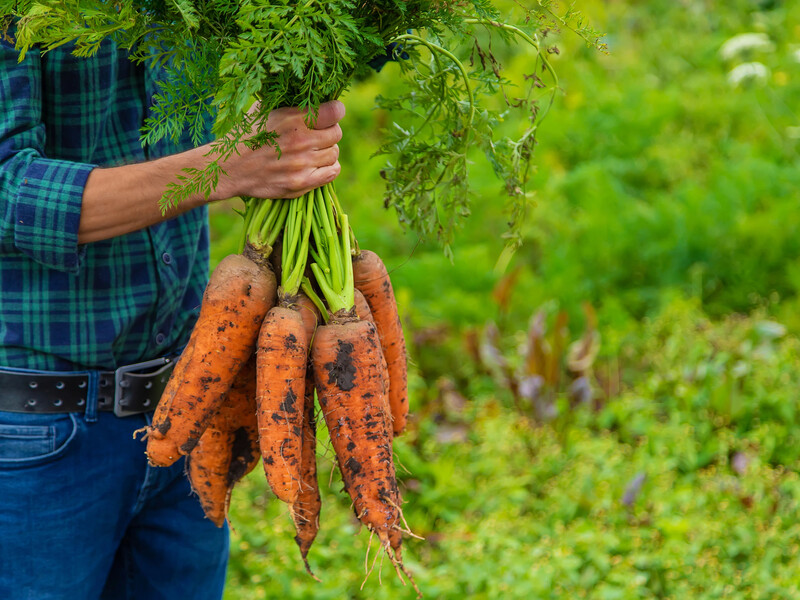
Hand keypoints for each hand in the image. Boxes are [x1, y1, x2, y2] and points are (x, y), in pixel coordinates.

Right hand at [214, 100, 344, 199]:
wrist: (229, 167)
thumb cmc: (246, 134)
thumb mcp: (263, 109)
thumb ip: (289, 103)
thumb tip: (310, 92)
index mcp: (293, 119)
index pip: (335, 112)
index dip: (335, 110)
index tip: (330, 112)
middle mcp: (301, 142)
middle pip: (336, 133)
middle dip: (329, 130)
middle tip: (317, 132)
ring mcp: (303, 164)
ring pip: (334, 153)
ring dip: (327, 150)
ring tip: (313, 149)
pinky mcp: (302, 183)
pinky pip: (332, 172)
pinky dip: (329, 167)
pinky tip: (317, 163)